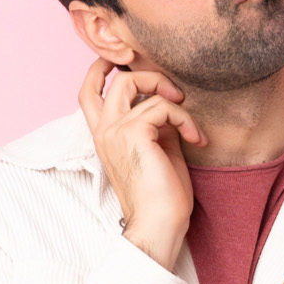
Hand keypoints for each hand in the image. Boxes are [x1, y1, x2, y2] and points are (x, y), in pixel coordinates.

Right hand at [78, 58, 206, 265]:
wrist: (159, 223)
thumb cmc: (162, 195)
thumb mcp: (157, 150)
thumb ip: (155, 124)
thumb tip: (167, 103)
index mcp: (104, 136)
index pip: (88, 92)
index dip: (101, 69)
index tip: (124, 59)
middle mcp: (103, 130)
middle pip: (115, 79)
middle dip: (148, 75)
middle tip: (175, 94)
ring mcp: (115, 130)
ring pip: (139, 86)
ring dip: (175, 102)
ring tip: (191, 127)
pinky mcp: (133, 133)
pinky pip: (162, 106)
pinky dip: (185, 119)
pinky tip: (195, 139)